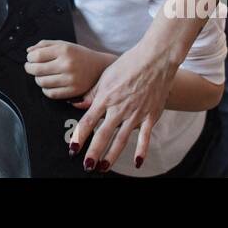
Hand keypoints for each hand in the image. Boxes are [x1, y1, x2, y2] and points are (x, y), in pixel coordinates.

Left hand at [24, 41, 114, 100]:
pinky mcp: (73, 91)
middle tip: (31, 67)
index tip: (30, 58)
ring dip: (37, 79)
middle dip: (30, 68)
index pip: (36, 56)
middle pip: (37, 70)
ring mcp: (70, 79)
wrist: (99, 67)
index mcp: (64, 50)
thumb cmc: (79, 55)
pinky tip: (48, 84)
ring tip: (41, 75)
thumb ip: (44, 45)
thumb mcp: (63, 44)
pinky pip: (51, 93)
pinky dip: (45, 89)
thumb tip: (29, 51)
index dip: (29, 58)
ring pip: (42, 82)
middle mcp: (67, 64)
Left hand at [67, 44, 179, 172]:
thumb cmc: (129, 64)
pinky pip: (145, 136)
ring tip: (103, 168)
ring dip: (112, 156)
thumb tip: (76, 105)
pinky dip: (142, 150)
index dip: (80, 136)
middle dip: (94, 152)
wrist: (155, 59)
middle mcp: (119, 108)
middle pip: (103, 134)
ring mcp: (136, 113)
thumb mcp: (106, 75)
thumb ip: (92, 93)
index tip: (73, 149)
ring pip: (122, 139)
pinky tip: (137, 163)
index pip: (89, 121)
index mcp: (106, 97)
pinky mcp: (151, 116)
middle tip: (86, 166)